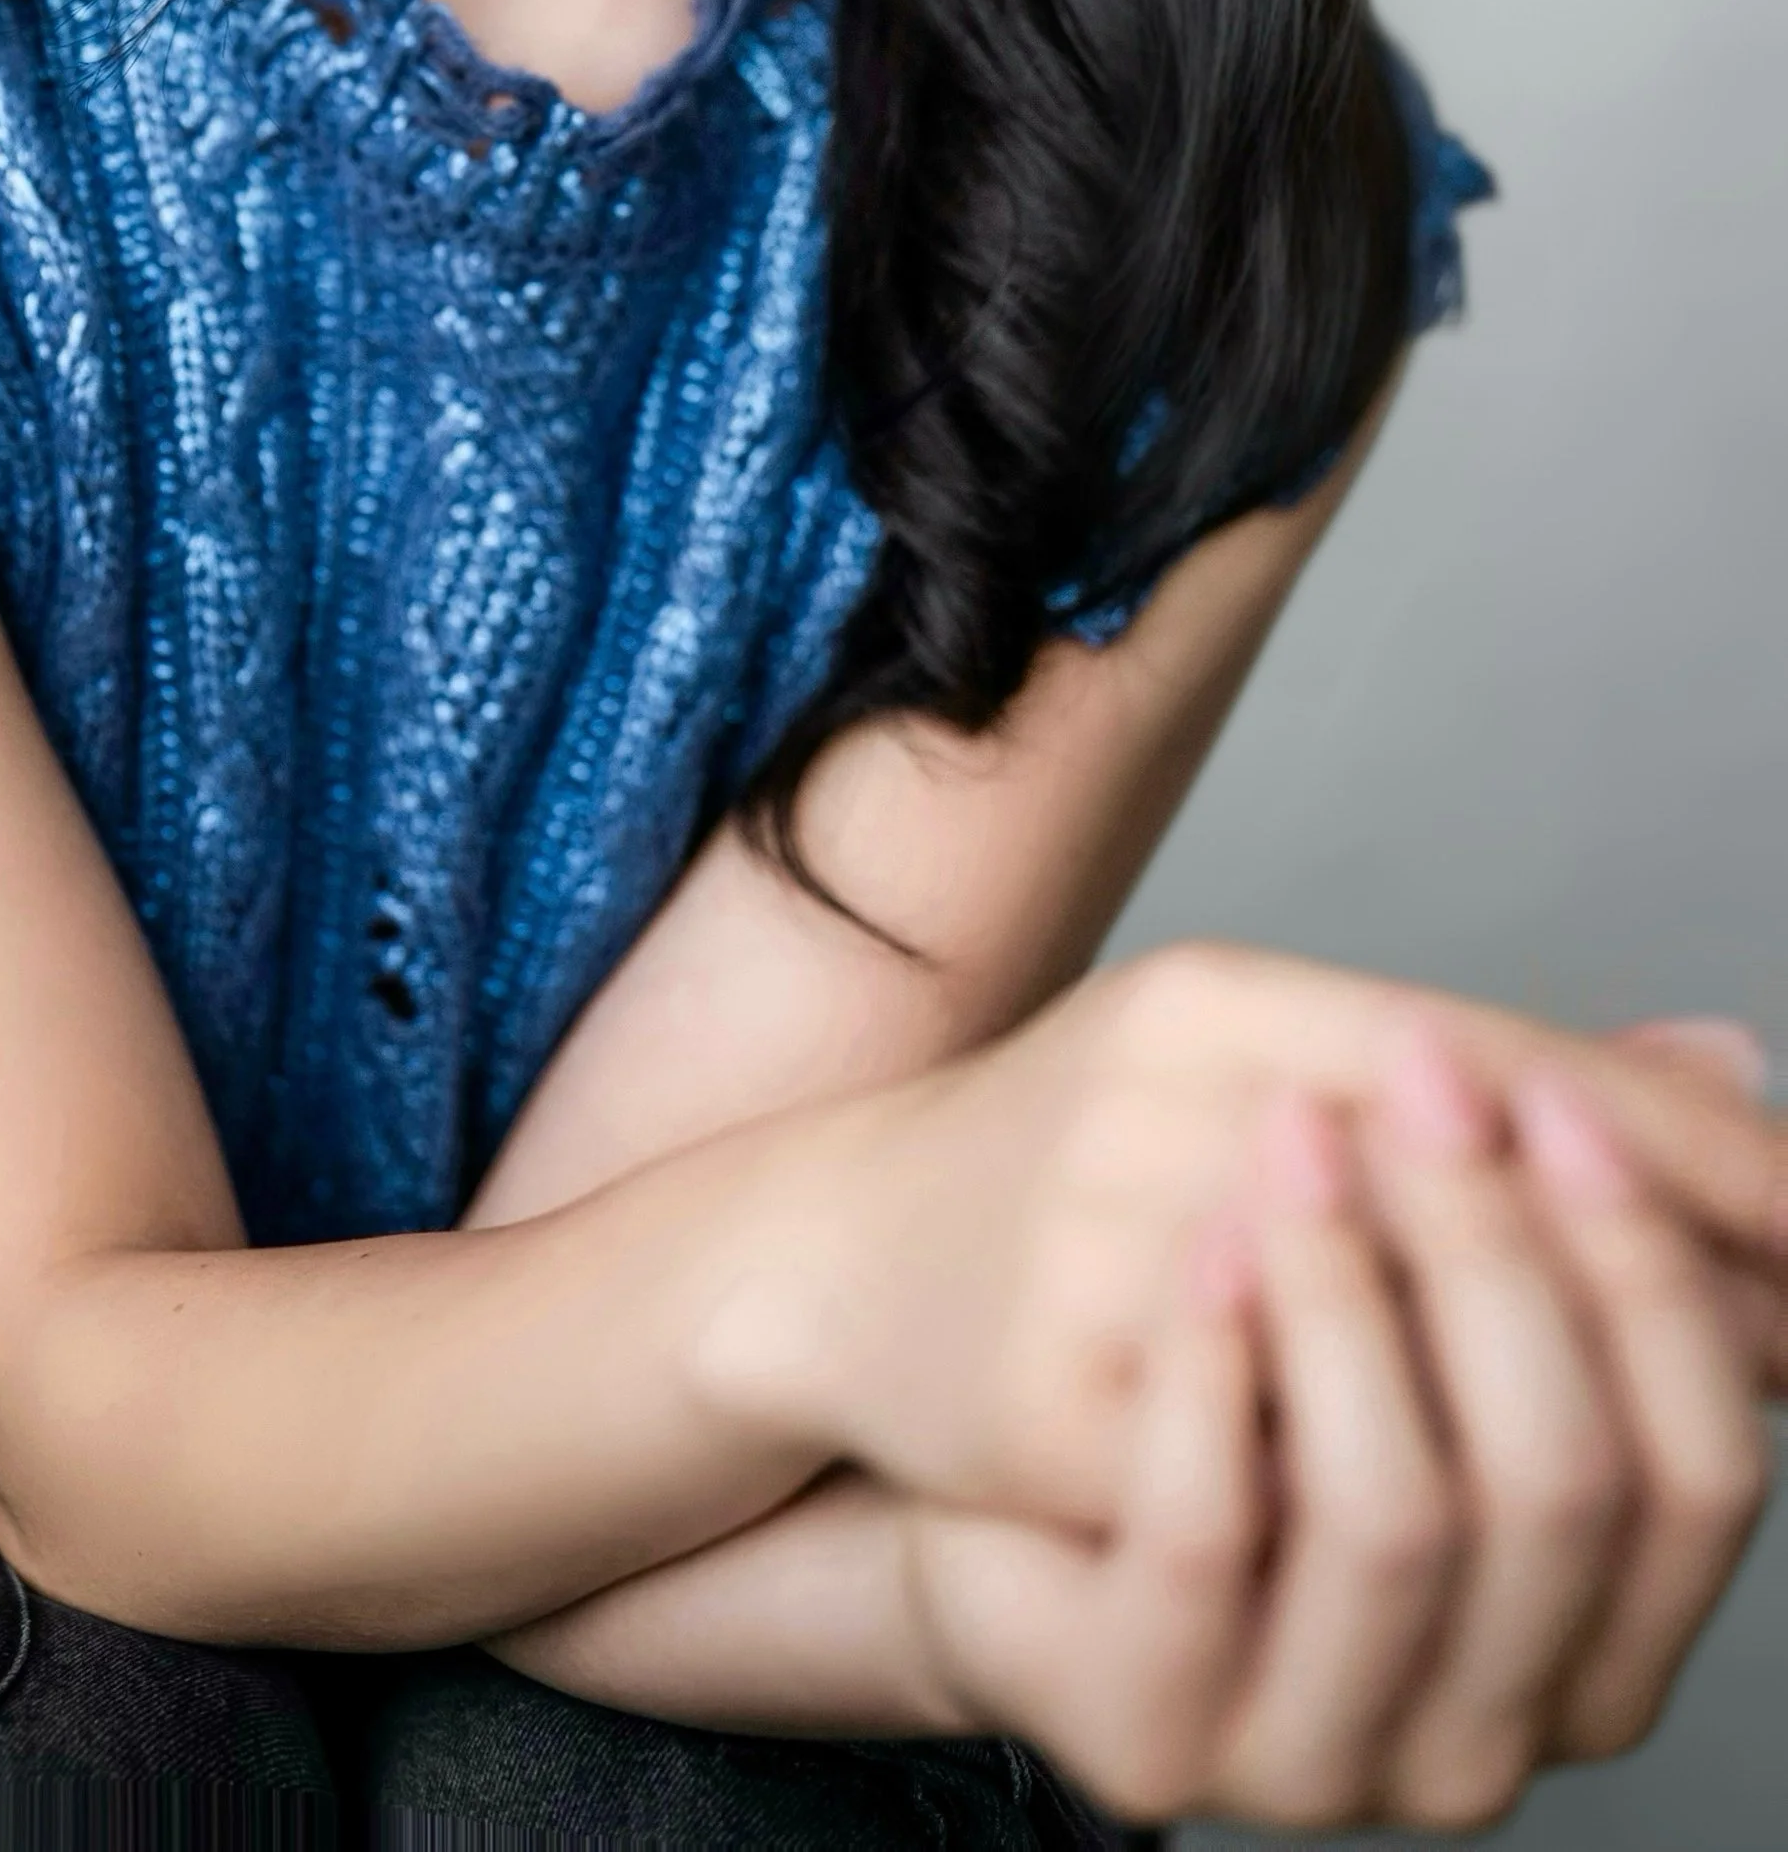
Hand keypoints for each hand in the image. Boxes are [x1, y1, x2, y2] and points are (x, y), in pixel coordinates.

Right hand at [732, 941, 1787, 1528]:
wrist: (830, 1254)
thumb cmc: (1079, 1155)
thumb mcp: (1264, 1061)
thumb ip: (1484, 1072)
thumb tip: (1737, 1085)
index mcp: (1220, 999)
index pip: (1505, 1059)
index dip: (1687, 1151)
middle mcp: (1164, 1105)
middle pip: (1479, 1204)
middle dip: (1655, 1285)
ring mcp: (1108, 1260)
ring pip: (1403, 1370)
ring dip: (1556, 1410)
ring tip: (1664, 1439)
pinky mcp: (1058, 1415)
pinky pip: (1279, 1490)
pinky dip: (1402, 1502)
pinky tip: (1500, 1529)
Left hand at [899, 1065, 1770, 1830]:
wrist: (977, 1460)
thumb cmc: (1212, 1358)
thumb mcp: (1395, 1263)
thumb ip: (1548, 1201)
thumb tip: (1727, 1065)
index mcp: (1590, 1633)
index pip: (1703, 1472)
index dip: (1651, 1277)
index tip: (1566, 1100)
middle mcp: (1487, 1730)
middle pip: (1562, 1481)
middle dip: (1502, 1253)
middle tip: (1426, 1078)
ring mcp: (1320, 1757)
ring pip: (1395, 1516)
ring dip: (1357, 1293)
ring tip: (1296, 1127)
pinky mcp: (1150, 1729)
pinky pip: (1210, 1544)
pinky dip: (1220, 1374)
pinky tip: (1205, 1248)